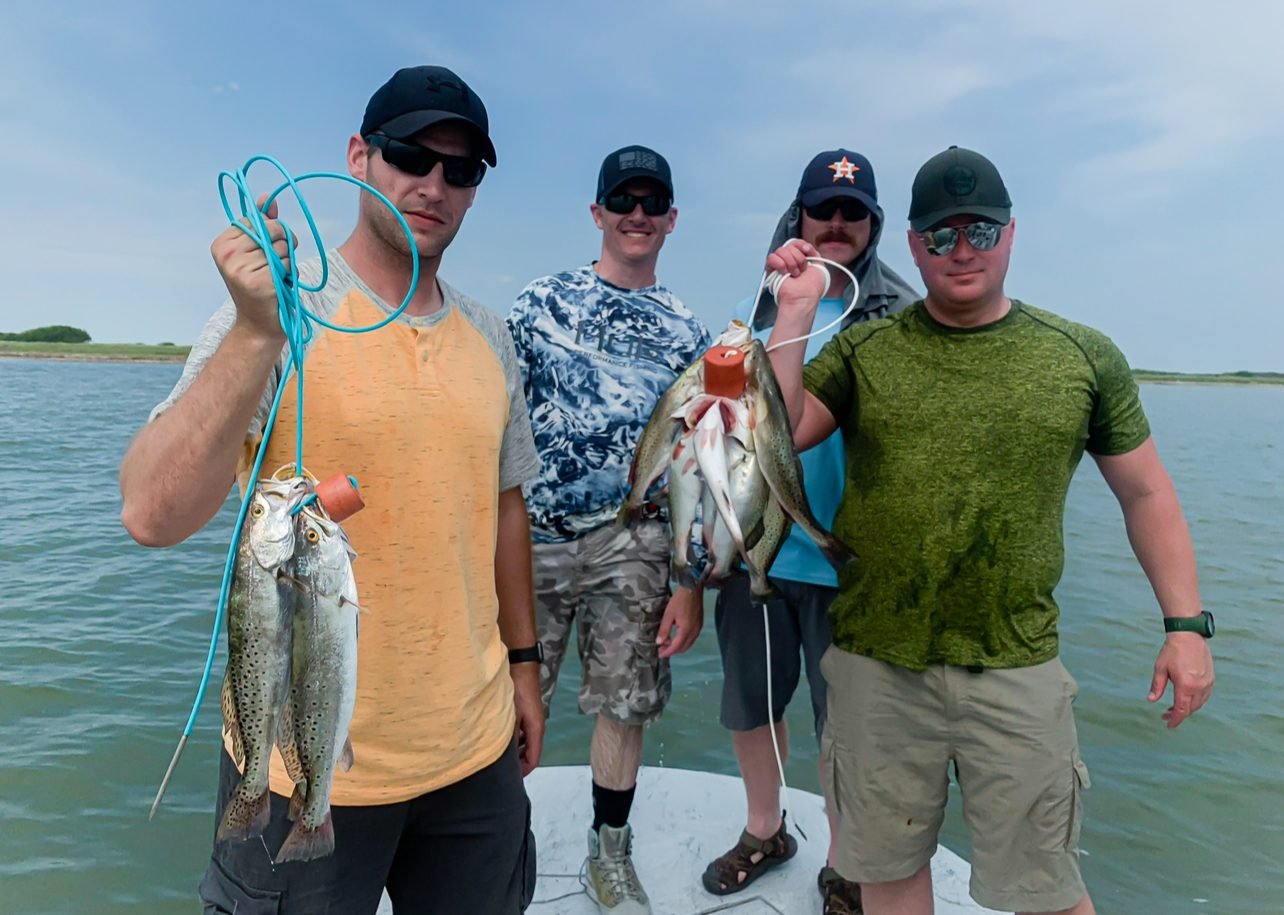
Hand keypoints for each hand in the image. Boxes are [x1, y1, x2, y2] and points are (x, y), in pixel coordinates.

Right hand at [210, 193, 291, 341]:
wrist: (258, 324)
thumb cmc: (260, 284)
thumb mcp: (256, 252)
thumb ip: (262, 224)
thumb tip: (266, 198)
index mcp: (222, 244)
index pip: (257, 219)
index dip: (270, 231)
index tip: (264, 250)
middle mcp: (227, 255)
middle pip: (272, 229)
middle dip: (283, 244)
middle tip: (275, 264)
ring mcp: (242, 269)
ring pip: (283, 248)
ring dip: (288, 262)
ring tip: (274, 278)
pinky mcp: (260, 283)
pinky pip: (289, 265)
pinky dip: (291, 275)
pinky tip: (279, 287)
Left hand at [510, 663, 544, 775]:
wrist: (522, 669)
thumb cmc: (518, 690)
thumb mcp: (512, 716)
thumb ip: (510, 736)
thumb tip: (506, 755)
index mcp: (536, 730)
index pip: (534, 759)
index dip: (523, 772)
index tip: (510, 778)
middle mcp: (537, 727)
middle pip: (531, 753)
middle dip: (519, 763)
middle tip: (502, 769)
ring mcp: (533, 720)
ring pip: (526, 743)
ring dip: (516, 751)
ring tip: (499, 756)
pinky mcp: (527, 714)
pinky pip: (523, 734)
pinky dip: (514, 740)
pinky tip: (501, 738)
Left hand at [656, 587, 703, 658]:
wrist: (693, 588)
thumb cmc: (680, 600)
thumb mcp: (668, 614)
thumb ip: (664, 629)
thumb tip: (659, 642)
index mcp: (686, 630)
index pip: (676, 647)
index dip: (667, 652)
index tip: (659, 654)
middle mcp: (694, 631)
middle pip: (684, 648)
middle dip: (672, 650)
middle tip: (662, 648)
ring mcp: (698, 628)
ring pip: (688, 643)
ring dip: (678, 645)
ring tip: (667, 642)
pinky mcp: (699, 624)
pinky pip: (691, 637)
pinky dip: (683, 640)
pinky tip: (676, 635)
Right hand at [765, 239, 826, 311]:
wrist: (804, 297)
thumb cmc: (812, 287)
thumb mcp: (819, 265)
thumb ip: (813, 252)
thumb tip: (805, 246)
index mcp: (800, 258)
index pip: (796, 242)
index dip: (801, 245)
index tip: (806, 252)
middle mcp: (789, 260)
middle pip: (790, 245)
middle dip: (799, 258)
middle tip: (801, 270)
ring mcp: (780, 264)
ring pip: (781, 250)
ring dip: (791, 263)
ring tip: (794, 274)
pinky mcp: (771, 270)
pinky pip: (772, 257)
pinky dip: (780, 264)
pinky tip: (785, 273)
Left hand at [1148, 632, 1213, 728]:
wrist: (1189, 635)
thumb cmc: (1172, 651)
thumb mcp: (1160, 669)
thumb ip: (1156, 686)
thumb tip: (1151, 700)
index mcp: (1185, 685)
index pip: (1181, 710)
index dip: (1175, 720)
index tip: (1168, 725)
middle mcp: (1199, 687)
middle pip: (1190, 709)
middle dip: (1179, 715)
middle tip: (1166, 715)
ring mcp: (1208, 683)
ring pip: (1199, 704)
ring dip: (1188, 709)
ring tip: (1174, 708)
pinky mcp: (1211, 678)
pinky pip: (1205, 696)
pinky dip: (1196, 701)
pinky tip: (1187, 699)